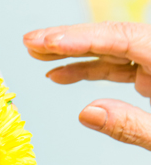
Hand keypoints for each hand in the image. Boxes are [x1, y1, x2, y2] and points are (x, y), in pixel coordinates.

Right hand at [24, 22, 150, 149]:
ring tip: (38, 57)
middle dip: (73, 40)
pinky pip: (121, 68)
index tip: (47, 42)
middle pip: (118, 38)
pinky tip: (62, 75)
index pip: (126, 40)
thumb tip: (88, 112)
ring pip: (115, 52)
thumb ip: (133, 126)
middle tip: (31, 43)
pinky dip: (91, 71)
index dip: (83, 38)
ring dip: (76, 54)